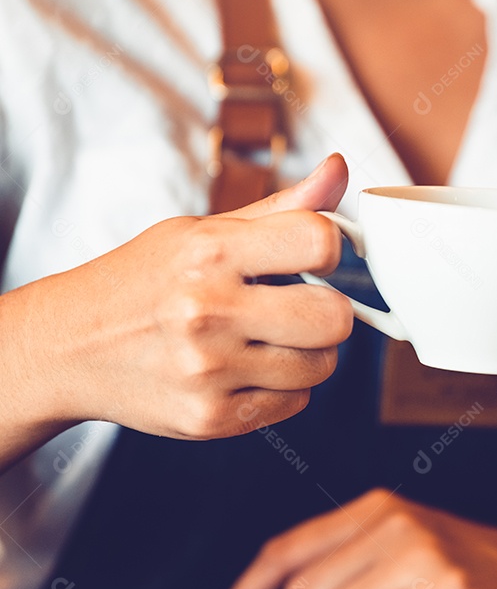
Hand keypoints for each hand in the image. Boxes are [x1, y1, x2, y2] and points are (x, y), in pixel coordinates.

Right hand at [2, 154, 354, 450]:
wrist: (67, 348)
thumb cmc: (143, 283)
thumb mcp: (200, 232)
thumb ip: (279, 209)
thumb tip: (338, 170)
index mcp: (209, 253)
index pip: (320, 241)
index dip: (329, 251)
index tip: (312, 260)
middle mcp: (207, 311)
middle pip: (334, 317)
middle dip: (327, 311)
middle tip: (295, 308)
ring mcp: (209, 370)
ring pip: (322, 365)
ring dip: (306, 353)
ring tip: (264, 340)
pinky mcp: (211, 418)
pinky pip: (296, 402)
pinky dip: (283, 388)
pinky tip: (245, 370)